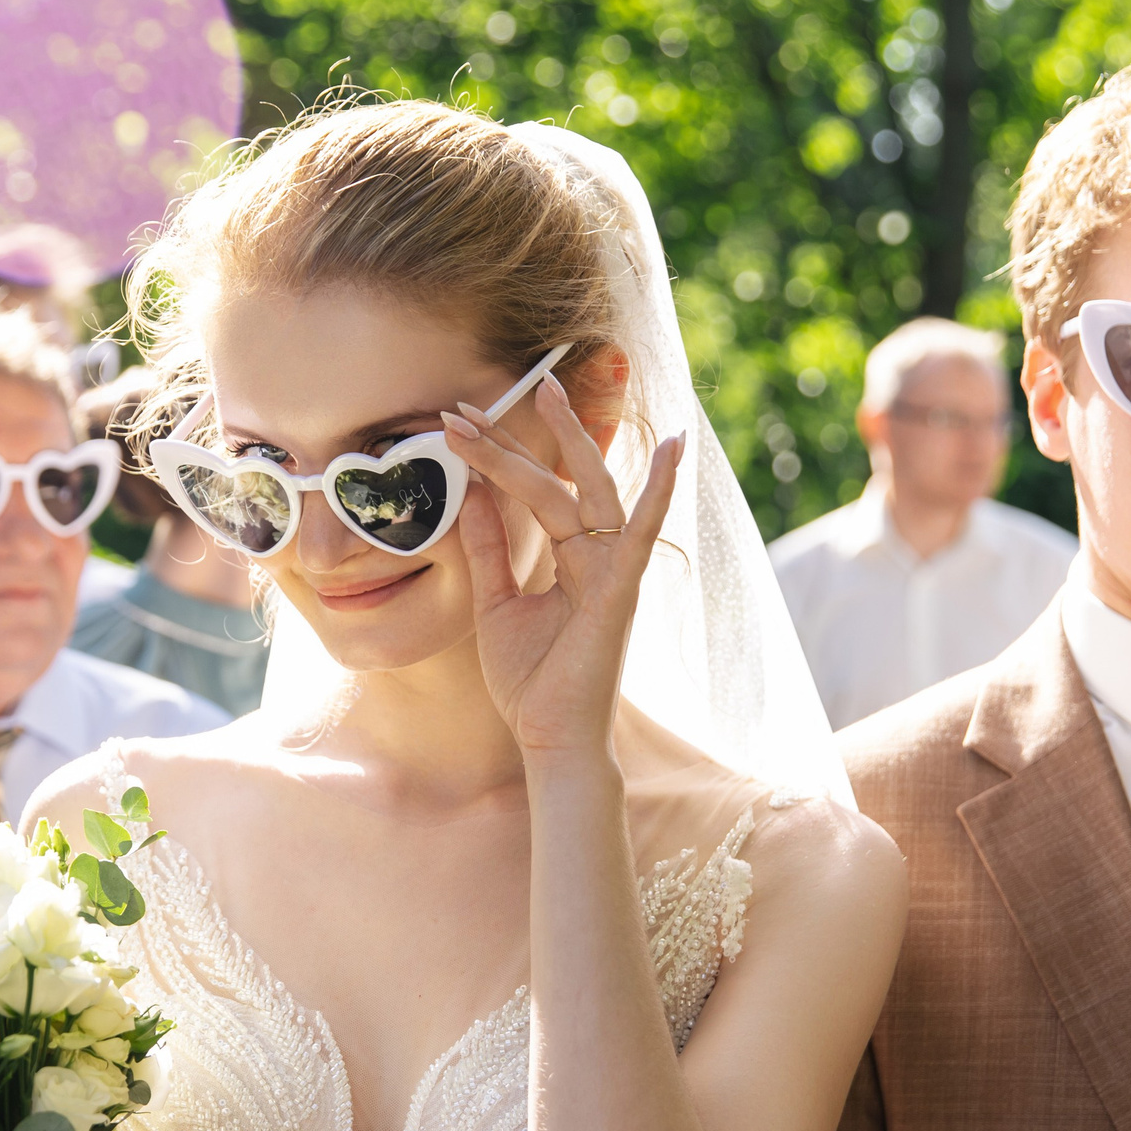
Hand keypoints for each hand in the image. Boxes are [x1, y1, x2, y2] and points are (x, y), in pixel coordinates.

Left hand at [444, 375, 681, 760]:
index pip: (534, 494)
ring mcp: (612, 571)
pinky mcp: (621, 592)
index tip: (456, 426)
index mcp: (569, 560)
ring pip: (590, 494)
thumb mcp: (495, 605)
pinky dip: (660, 492)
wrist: (548, 739)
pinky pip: (642, 534)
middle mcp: (596, 557)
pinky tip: (675, 449)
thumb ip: (490, 550)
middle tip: (472, 403)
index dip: (497, 458)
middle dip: (520, 439)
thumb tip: (472, 495)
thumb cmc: (531, 682)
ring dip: (568, 444)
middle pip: (559, 482)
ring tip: (550, 391)